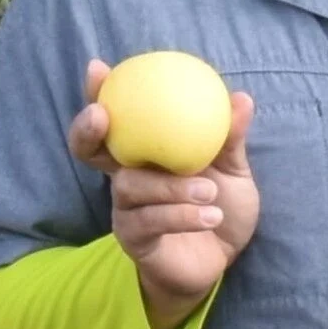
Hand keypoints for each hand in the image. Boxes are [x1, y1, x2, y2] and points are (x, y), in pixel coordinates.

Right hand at [68, 59, 259, 328]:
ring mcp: (127, 209)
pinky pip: (149, 221)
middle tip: (103, 117)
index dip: (99, 93)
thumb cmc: (220, 204)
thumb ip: (231, 138)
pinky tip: (209, 215)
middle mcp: (128, 176)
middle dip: (86, 130)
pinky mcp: (135, 240)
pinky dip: (182, 214)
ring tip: (209, 190)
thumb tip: (241, 98)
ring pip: (130, 186)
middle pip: (89, 150)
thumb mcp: (231, 169)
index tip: (97, 69)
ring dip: (171, 186)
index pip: (118, 118)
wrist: (222, 259)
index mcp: (147, 151)